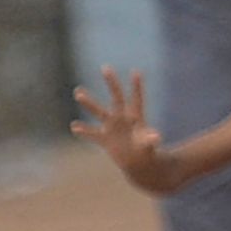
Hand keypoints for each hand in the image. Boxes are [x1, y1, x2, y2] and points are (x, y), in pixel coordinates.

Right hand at [72, 68, 160, 184]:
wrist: (136, 162)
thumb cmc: (146, 151)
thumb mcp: (148, 146)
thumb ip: (150, 140)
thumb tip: (156, 137)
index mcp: (136, 117)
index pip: (137, 99)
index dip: (137, 87)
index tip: (137, 72)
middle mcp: (122, 118)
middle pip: (117, 98)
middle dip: (112, 83)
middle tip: (106, 67)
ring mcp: (112, 127)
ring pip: (99, 112)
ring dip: (89, 103)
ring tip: (78, 92)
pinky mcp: (104, 139)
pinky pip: (92, 134)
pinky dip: (84, 131)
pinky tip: (74, 126)